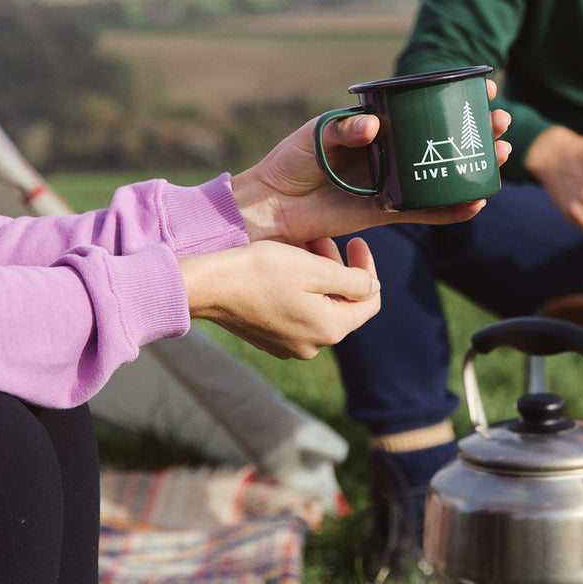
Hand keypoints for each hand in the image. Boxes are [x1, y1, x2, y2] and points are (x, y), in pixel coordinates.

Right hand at [179, 237, 379, 358]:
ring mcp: (289, 344)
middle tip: (320, 238)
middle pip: (342, 302)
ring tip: (301, 246)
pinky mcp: (269, 338)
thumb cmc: (261, 272)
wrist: (209, 287)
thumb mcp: (315, 269)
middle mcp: (312, 345)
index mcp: (330, 329)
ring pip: (318, 304)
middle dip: (337, 267)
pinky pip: (296, 311)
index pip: (369, 301)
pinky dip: (299, 288)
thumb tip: (373, 289)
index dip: (368, 268)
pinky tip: (284, 266)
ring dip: (317, 274)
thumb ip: (353, 282)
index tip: (357, 242)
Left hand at [230, 80, 510, 244]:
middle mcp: (391, 153)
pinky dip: (452, 209)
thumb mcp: (316, 135)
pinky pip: (426, 211)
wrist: (272, 204)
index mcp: (378, 126)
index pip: (423, 108)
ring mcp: (393, 182)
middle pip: (443, 140)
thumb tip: (375, 126)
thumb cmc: (290, 161)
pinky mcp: (387, 212)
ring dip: (475, 165)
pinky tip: (477, 201)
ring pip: (443, 174)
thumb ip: (345, 128)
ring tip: (502, 155)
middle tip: (502, 123)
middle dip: (477, 131)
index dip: (455, 99)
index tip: (485, 90)